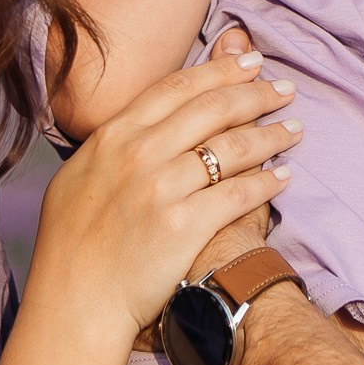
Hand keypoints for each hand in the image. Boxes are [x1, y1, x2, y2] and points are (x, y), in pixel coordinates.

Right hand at [30, 50, 299, 335]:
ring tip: (293, 128)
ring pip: (231, 148)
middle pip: (211, 109)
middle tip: (284, 88)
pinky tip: (282, 176)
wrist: (73, 302)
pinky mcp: (184, 226)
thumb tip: (136, 124)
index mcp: (112, 136)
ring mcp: (161, 189)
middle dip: (255, 93)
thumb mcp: (76, 178)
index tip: (249, 62)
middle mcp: (138, 154)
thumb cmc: (69, 246)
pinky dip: (266, 183)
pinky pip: (237, 195)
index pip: (176, 87)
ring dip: (270, 134)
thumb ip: (109, 146)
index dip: (219, 70)